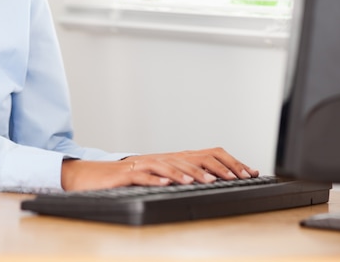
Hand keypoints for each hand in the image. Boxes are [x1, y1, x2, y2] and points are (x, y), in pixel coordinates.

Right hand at [61, 147, 258, 190]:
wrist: (91, 177)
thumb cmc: (126, 180)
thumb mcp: (157, 179)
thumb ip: (180, 178)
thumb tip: (212, 183)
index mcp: (170, 160)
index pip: (205, 155)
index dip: (227, 163)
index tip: (247, 173)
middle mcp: (160, 158)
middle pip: (191, 158)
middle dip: (215, 168)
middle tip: (234, 178)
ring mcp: (142, 164)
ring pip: (169, 165)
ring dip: (188, 173)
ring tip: (204, 181)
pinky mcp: (126, 174)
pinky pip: (142, 175)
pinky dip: (155, 178)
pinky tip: (166, 184)